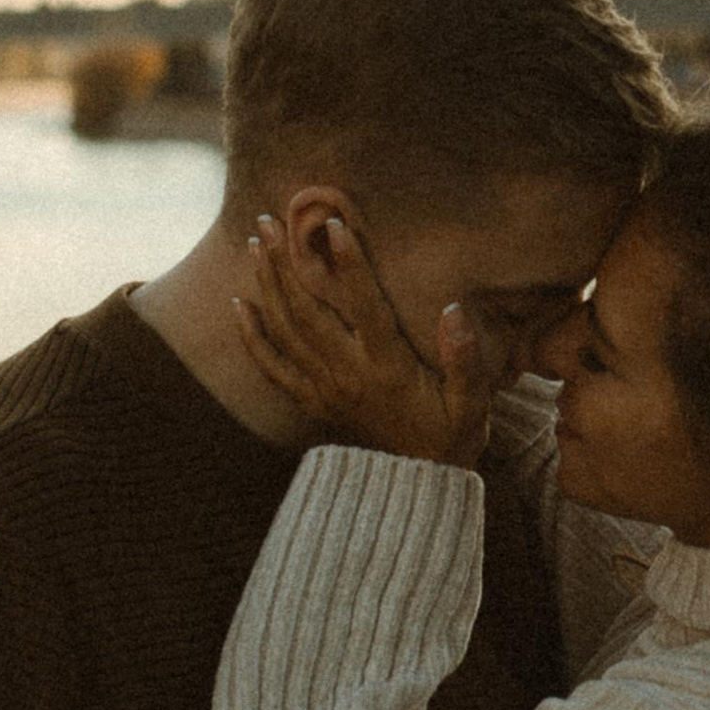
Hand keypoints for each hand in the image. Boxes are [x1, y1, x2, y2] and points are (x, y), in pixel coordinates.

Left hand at [235, 208, 493, 467]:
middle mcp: (349, 374)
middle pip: (308, 311)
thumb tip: (454, 311)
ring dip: (266, 285)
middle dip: (285, 263)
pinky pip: (272, 367)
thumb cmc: (451, 436)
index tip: (333, 225)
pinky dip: (251, 336)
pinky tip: (237, 303)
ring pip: (286, 330)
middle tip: (267, 221)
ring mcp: (324, 389)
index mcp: (388, 368)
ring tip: (253, 243)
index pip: (365, 306)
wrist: (416, 488)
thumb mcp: (472, 404)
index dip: (349, 264)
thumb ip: (465, 360)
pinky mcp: (312, 402)